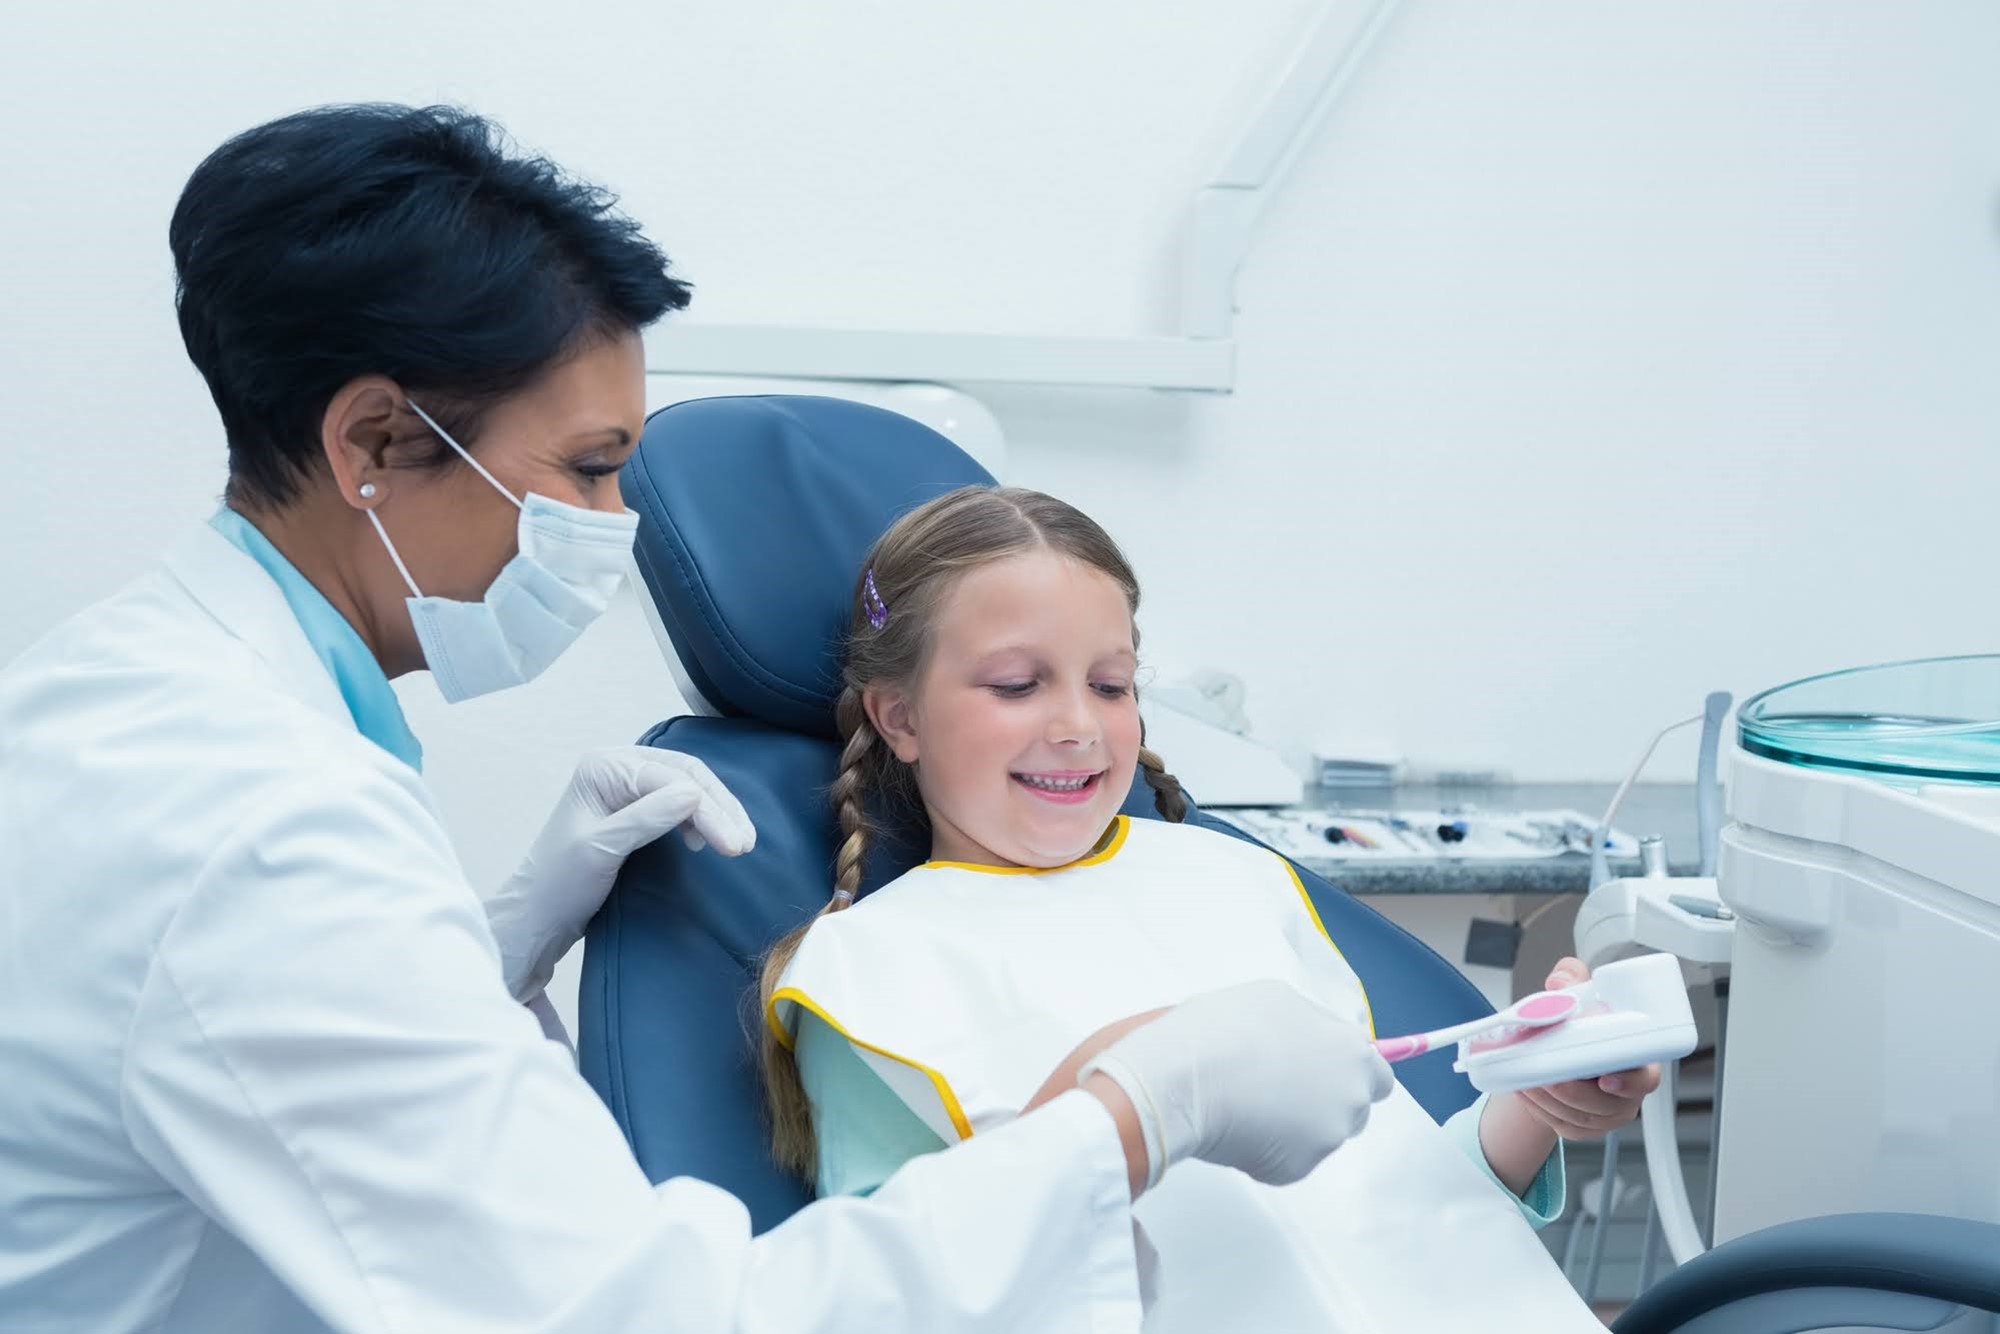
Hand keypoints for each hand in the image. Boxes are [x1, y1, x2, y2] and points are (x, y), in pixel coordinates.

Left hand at [485, 746, 754, 999]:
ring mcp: (625, 788)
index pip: (672, 779)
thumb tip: (695, 795)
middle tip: (746, 844)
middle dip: (719, 808)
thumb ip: (646, 819)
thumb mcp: (601, 850)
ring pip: (687, 789)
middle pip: (686, 775)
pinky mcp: (633, 811)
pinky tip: (707, 842)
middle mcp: (616, 767)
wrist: (536, 918)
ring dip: (716, 814)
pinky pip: (678, 805)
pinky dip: (700, 821)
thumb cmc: (558, 885)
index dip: (709, 809)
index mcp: (603, 766)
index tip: (735, 846)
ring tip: (738, 844)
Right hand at [1079, 979, 1393, 1188]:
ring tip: (1248, 1104)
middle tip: (1283, 1092)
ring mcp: (1328, 1135)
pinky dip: (1268, 1150)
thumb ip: (1310, 1025)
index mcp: (1350, 1049)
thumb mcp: (1275, 1000)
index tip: (1328, 1076)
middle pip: (1355, 1108)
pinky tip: (1236, 1127)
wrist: (1185, 1076)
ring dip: (1296, 1126)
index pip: (1378, 1073)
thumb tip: (1314, 1042)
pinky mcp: (1299, 1167)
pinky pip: (1289, 1161)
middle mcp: (1351, 1094)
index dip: (1351, 1074)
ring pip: (1320, 1135)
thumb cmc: (1222, 1028)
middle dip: (1328, 1103)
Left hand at [1510, 957, 1659, 1140]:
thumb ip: (1571, 977)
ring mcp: (1605, 1114)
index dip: (1629, 1082)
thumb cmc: (1579, 1023)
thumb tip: (1559, 981)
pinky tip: (1523, 1090)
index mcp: (1637, 1061)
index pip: (1645, 1078)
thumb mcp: (1578, 992)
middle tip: (1545, 1075)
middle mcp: (1626, 1093)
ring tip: (1525, 1078)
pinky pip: (1561, 1124)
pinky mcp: (1581, 1126)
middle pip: (1604, 1104)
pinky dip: (1539, 1109)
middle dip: (1572, 1091)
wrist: (1560, 1049)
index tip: (1606, 1079)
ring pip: (1579, 1116)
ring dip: (1549, 1100)